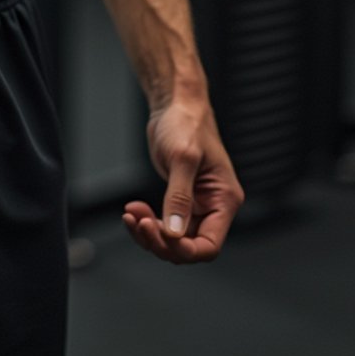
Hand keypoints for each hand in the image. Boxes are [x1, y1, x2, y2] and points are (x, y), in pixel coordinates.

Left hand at [122, 97, 244, 264]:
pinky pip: (163, 224)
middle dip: (161, 241)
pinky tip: (132, 210)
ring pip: (173, 239)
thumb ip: (179, 197)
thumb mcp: (183, 158)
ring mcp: (195, 205)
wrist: (175, 105)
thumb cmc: (186, 123)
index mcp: (224, 200)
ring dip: (150, 233)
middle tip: (138, 223)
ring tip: (130, 215)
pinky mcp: (179, 200)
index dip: (185, 250)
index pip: (209, 245)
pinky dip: (147, 222)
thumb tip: (174, 233)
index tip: (161, 236)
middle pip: (188, 247)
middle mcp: (213, 207)